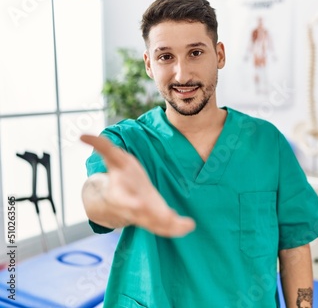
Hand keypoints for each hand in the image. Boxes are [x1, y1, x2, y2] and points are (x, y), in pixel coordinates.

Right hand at [80, 134, 194, 236]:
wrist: (116, 200)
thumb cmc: (119, 175)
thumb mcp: (112, 159)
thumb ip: (102, 147)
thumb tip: (82, 135)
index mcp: (120, 196)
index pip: (124, 201)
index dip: (130, 203)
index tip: (138, 205)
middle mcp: (132, 208)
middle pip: (144, 216)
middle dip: (154, 218)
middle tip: (168, 218)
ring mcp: (144, 216)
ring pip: (156, 224)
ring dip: (171, 226)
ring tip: (188, 225)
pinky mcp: (155, 218)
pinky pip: (165, 227)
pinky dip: (177, 227)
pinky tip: (189, 225)